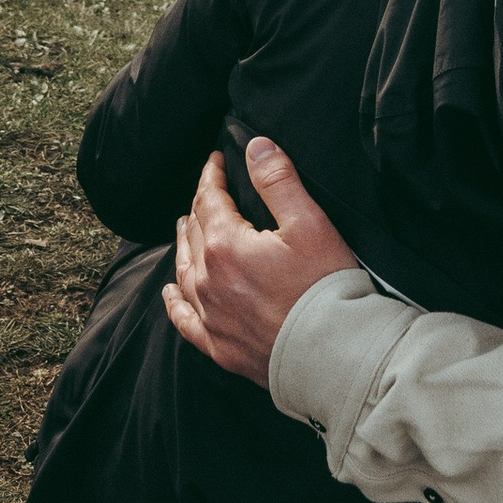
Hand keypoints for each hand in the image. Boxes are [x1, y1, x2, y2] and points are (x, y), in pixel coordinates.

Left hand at [163, 141, 356, 385]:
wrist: (333, 354)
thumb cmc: (325, 288)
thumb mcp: (309, 224)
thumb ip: (278, 181)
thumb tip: (254, 147)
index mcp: (226, 245)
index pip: (208, 200)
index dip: (211, 176)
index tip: (216, 161)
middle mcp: (207, 280)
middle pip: (193, 233)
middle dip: (199, 206)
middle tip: (207, 192)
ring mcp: (211, 315)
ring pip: (184, 271)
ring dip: (183, 244)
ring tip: (185, 227)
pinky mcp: (219, 346)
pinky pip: (184, 320)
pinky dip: (174, 302)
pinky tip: (169, 292)